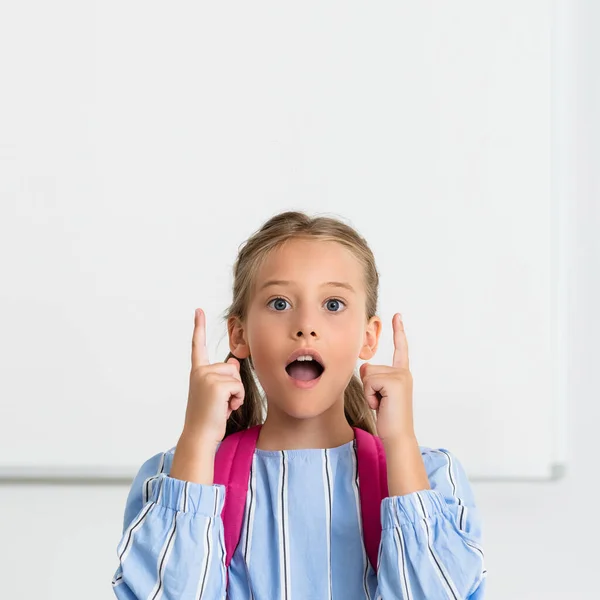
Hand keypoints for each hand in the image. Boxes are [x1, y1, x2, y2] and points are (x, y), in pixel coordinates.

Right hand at [183, 308, 245, 446]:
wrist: (200, 436)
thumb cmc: (209, 417)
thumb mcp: (218, 394)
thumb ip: (225, 376)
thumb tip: (234, 363)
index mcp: (198, 372)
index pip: (197, 346)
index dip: (198, 327)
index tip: (198, 310)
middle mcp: (200, 371)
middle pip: (232, 368)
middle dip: (233, 387)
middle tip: (220, 404)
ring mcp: (207, 377)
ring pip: (237, 377)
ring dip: (236, 395)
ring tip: (222, 407)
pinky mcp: (216, 385)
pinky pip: (239, 387)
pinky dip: (237, 400)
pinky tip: (224, 409)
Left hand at [359, 313, 413, 440]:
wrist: (398, 435)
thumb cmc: (388, 417)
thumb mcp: (378, 393)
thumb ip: (373, 376)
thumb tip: (364, 366)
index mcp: (401, 374)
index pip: (400, 349)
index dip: (398, 331)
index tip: (397, 315)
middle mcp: (403, 372)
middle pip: (369, 368)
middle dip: (369, 387)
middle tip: (382, 403)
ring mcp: (401, 376)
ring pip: (368, 374)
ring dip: (369, 392)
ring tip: (382, 404)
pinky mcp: (395, 382)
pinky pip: (369, 381)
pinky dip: (370, 396)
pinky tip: (382, 405)